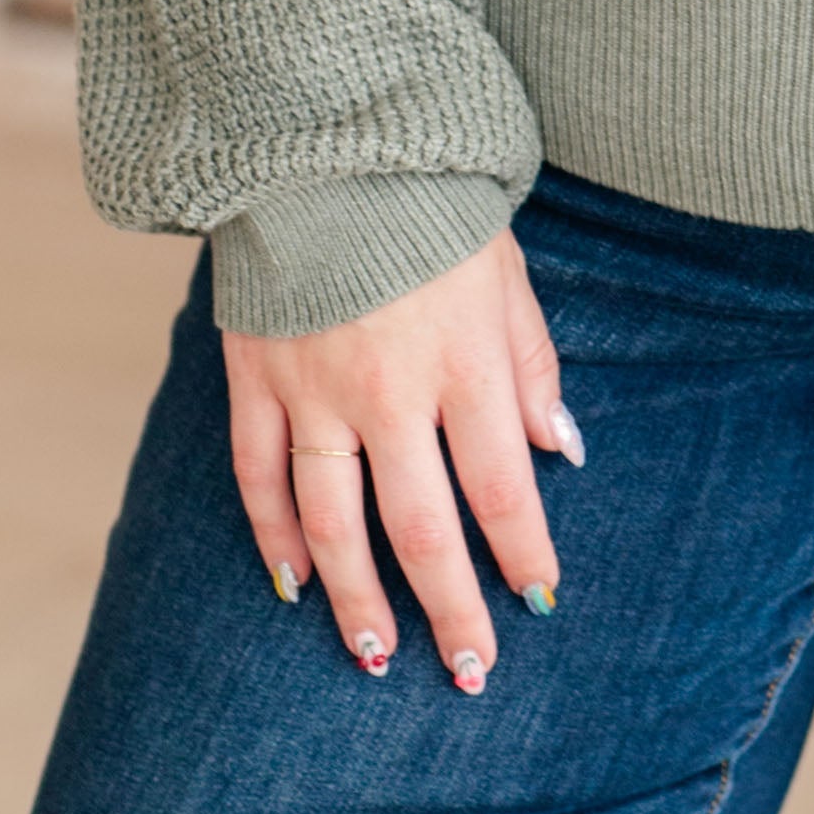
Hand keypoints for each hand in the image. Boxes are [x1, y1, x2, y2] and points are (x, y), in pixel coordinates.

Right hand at [221, 229, 581, 695]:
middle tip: (469, 671)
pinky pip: (260, 476)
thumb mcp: (506, 275)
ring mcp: (312, 389)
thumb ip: (531, 368)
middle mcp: (388, 390)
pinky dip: (275, 536)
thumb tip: (559, 454)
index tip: (538, 602)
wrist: (322, 142)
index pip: (501, 487)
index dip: (522, 553)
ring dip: (357, 599)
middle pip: (422, 528)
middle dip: (449, 609)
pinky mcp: (254, 377)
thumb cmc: (431, 207)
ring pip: (334, 522)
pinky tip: (292, 584)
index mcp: (463, 363)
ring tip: (377, 655)